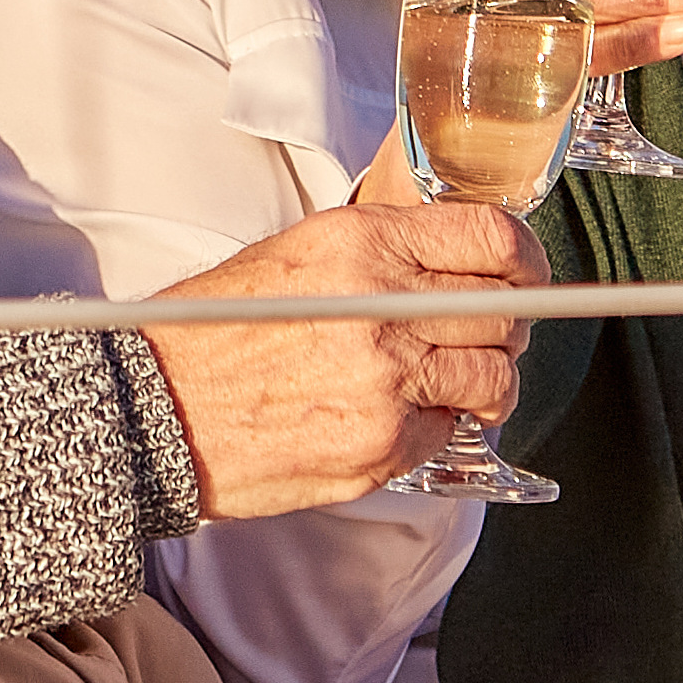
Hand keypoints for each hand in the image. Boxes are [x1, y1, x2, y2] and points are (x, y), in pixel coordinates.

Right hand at [142, 204, 540, 518]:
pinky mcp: (380, 444)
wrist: (154, 408)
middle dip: (507, 330)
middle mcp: (383, 306)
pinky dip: (433, 429)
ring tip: (451, 388)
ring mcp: (386, 381)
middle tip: (486, 341)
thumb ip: (385, 256)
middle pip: (505, 313)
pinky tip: (392, 419)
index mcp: (364, 244)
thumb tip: (459, 272)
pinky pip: (446, 433)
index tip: (527, 278)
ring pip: (493, 380)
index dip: (526, 262)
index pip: (493, 238)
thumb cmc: (214, 333)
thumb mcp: (300, 255)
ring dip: (485, 386)